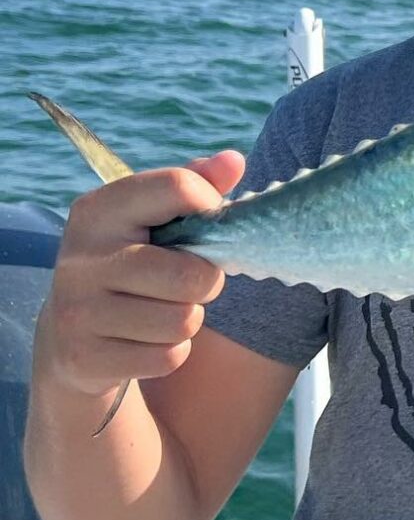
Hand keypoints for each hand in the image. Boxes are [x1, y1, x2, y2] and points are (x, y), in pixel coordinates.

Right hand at [33, 153, 244, 399]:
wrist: (73, 333)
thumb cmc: (134, 260)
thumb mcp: (154, 217)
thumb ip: (195, 184)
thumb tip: (233, 161)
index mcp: (98, 210)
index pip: (178, 187)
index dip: (210, 206)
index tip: (206, 220)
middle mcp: (82, 258)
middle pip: (193, 275)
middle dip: (205, 281)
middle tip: (186, 280)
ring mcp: (78, 310)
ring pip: (183, 321)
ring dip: (187, 319)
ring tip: (161, 309)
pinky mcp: (84, 358)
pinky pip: (169, 357)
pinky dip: (171, 352)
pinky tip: (144, 339)